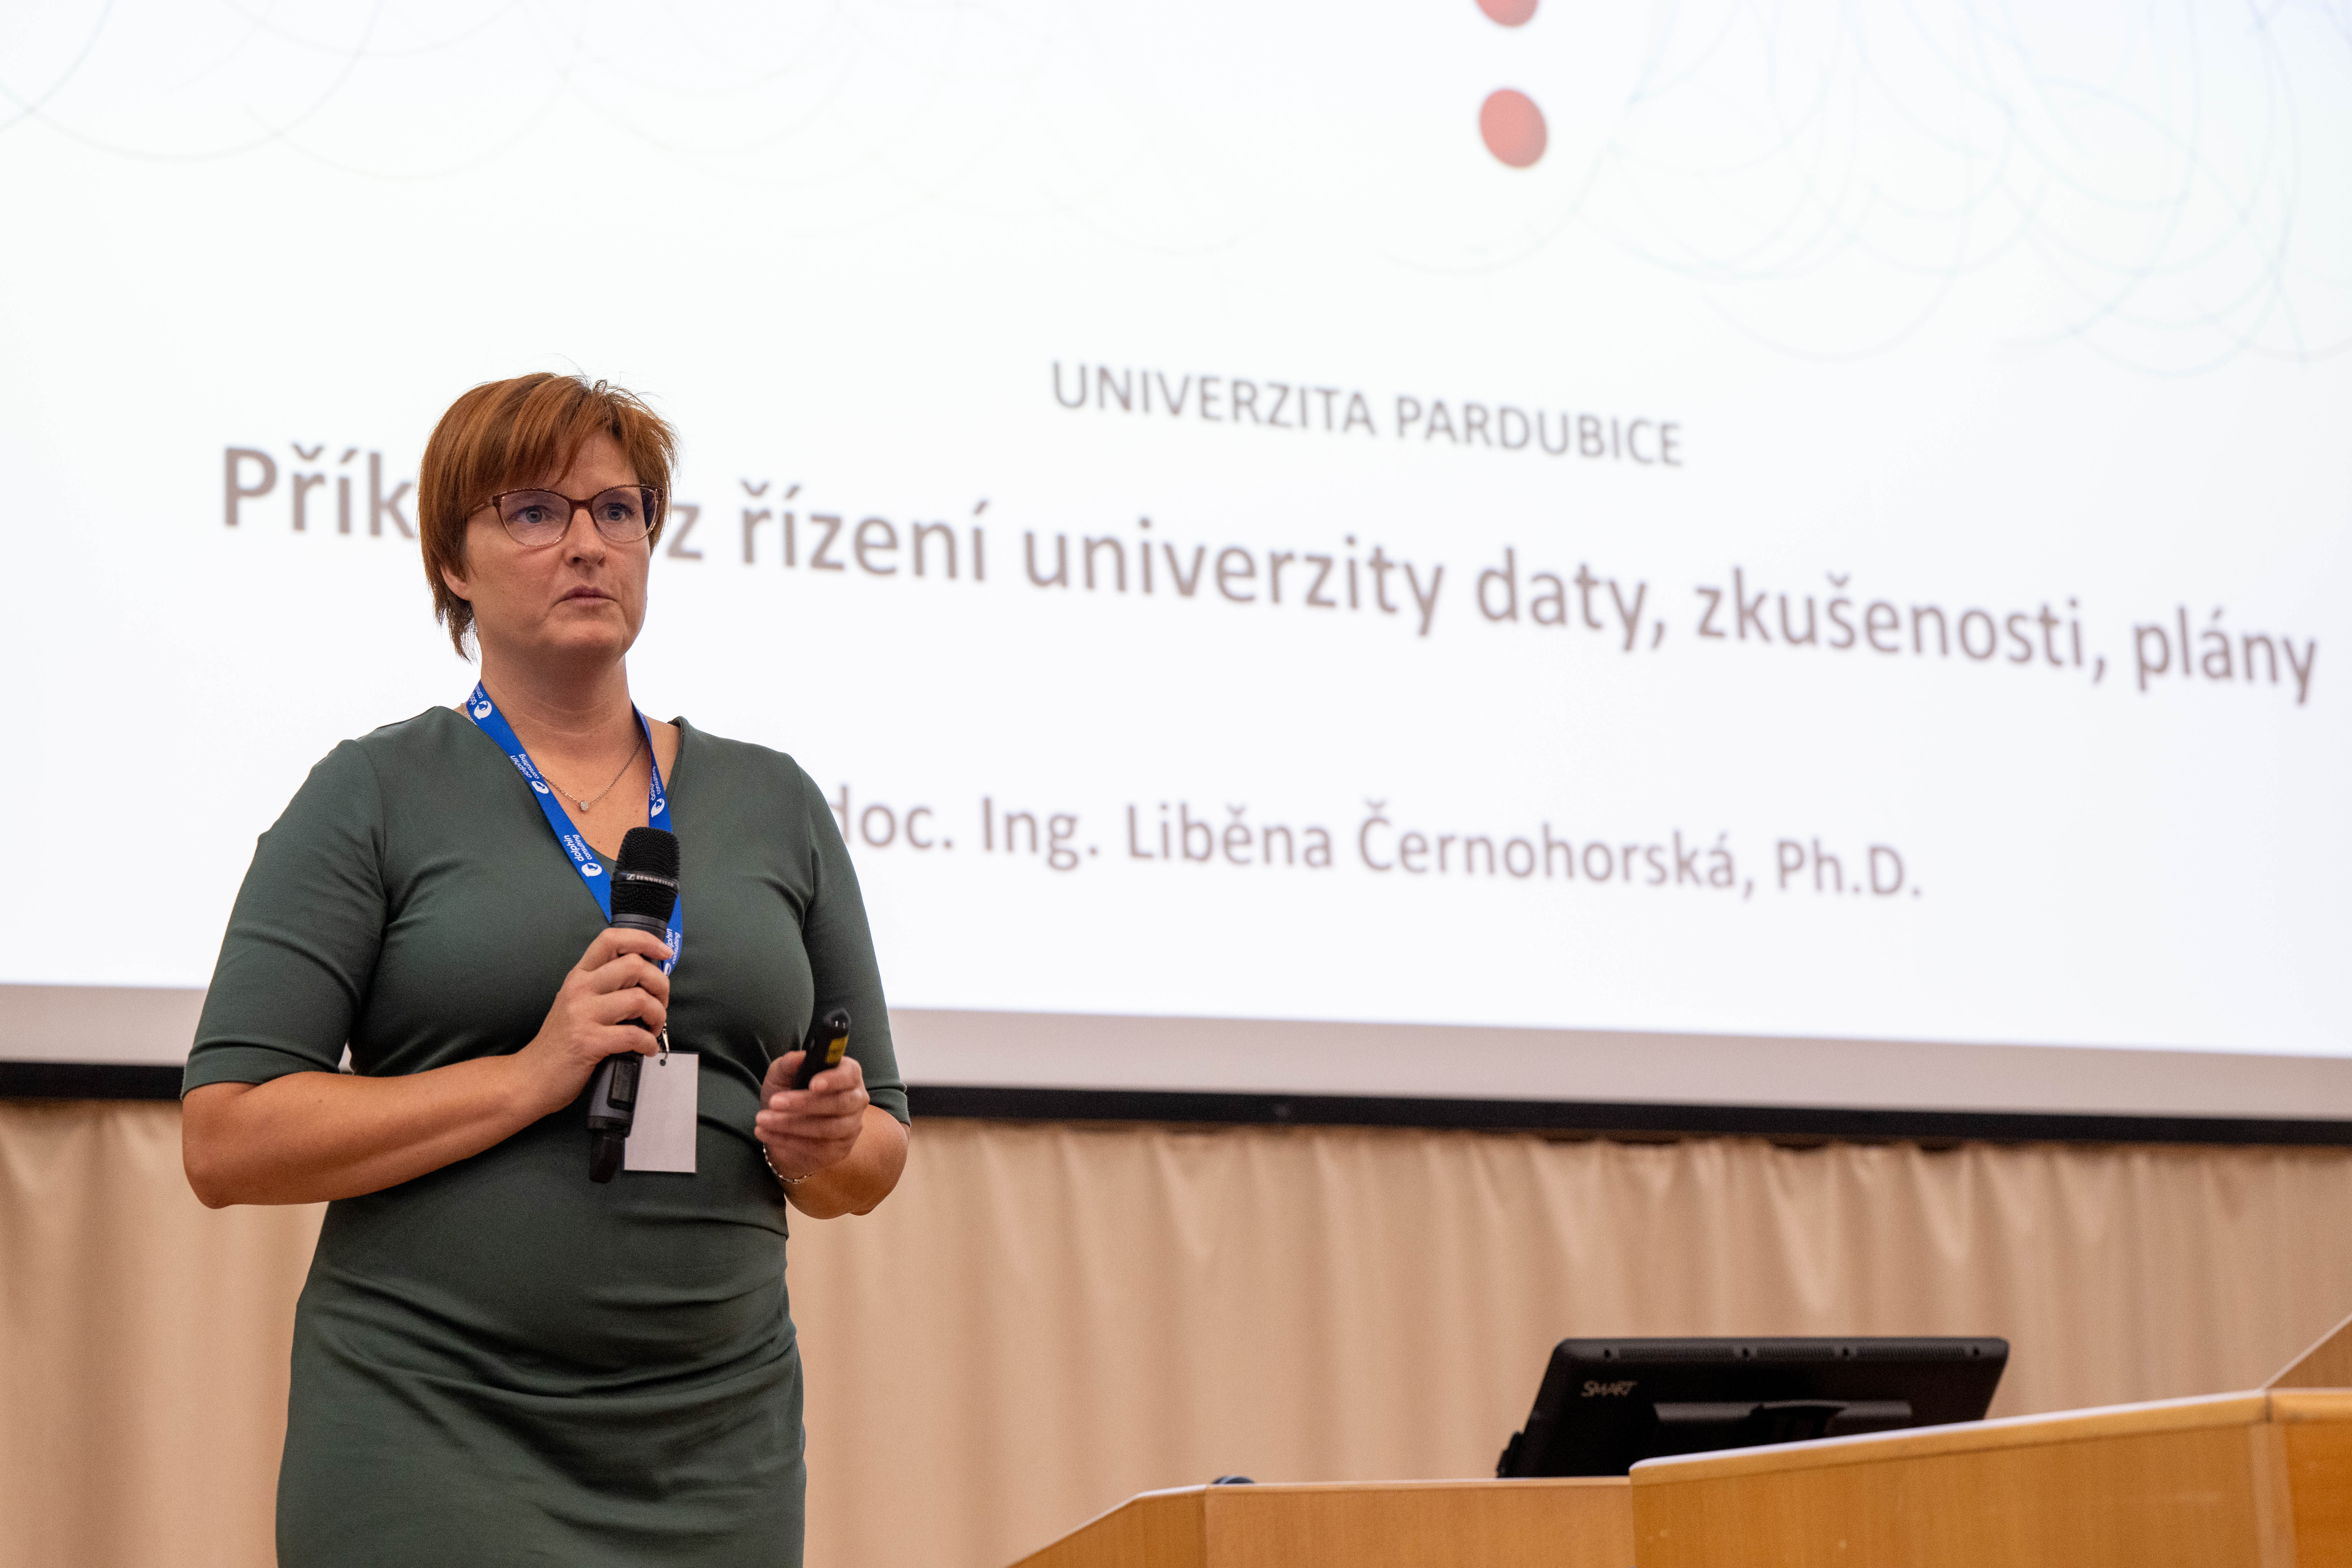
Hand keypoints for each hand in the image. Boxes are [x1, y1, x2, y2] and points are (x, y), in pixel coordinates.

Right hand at [514, 926, 670, 1116]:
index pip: (612, 940)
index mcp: (579, 976)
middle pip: (635, 966)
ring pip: (639, 999)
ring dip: (658, 1015)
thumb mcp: (577, 1003)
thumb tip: (647, 979)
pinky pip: (634, 1035)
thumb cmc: (561, 1042)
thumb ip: (605, 987)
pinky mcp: (589, 1041)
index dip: (644, 940)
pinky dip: (649, 1043)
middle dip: (660, 984)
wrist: (531, 1077)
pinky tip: (646, 1049)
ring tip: (652, 1029)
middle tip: (661, 1003)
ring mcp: (583, 1014)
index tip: (664, 952)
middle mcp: (580, 989)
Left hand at [756, 1049, 869, 1182]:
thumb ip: (789, 1064)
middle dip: (804, 1103)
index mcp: (847, 1075)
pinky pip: (816, 1147)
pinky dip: (787, 1140)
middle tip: (773, 1102)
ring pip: (827, 1128)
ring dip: (791, 1124)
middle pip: (839, 1103)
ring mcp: (851, 1127)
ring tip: (762, 1120)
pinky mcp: (840, 1149)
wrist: (785, 1130)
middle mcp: (855, 1100)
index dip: (834, 1079)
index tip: (813, 1083)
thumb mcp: (782, 1076)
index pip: (849, 1074)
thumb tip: (797, 1057)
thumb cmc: (789, 1094)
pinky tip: (766, 1133)